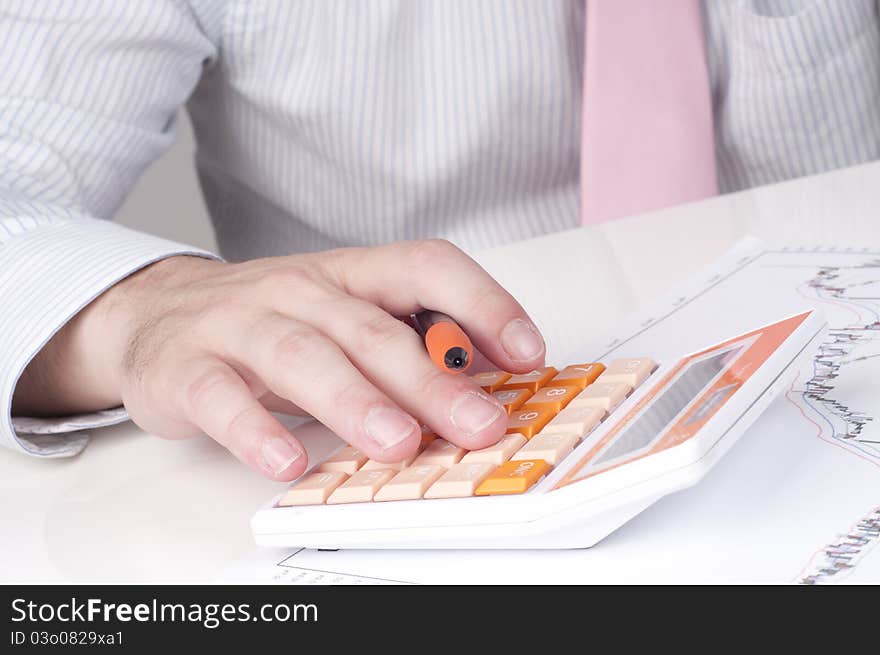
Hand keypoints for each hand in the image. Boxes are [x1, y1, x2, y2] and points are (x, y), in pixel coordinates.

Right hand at [13, 240, 545, 479]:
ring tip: (396, 442)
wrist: (158, 313)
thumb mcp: (345, 317)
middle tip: (478, 424)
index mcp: (351, 275)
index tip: (527, 352)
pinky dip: (255, 431)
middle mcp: (300, 290)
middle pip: (373, 329)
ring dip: (355, 401)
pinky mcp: (189, 367)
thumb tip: (487, 384)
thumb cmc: (272, 320)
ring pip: (304, 356)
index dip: (482, 302)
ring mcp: (241, 324)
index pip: (426, 267)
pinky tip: (287, 462)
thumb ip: (407, 344)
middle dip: (431, 379)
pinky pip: (222, 397)